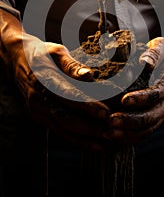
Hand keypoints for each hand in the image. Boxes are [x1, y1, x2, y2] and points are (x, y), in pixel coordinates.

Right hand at [0, 11, 111, 150]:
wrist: (17, 61)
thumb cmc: (41, 53)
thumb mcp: (56, 51)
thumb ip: (71, 65)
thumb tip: (89, 75)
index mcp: (42, 80)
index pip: (67, 96)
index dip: (86, 106)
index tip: (105, 113)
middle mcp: (38, 99)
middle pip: (66, 118)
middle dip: (91, 128)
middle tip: (113, 132)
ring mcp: (37, 111)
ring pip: (64, 130)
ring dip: (88, 138)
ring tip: (110, 142)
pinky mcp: (40, 117)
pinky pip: (61, 132)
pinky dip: (79, 140)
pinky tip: (96, 145)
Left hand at [107, 37, 163, 142]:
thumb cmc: (162, 52)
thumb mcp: (160, 47)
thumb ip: (153, 54)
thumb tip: (145, 63)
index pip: (157, 93)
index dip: (141, 98)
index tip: (124, 100)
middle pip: (152, 116)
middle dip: (130, 120)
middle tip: (110, 121)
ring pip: (148, 128)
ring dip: (128, 132)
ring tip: (108, 132)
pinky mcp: (157, 118)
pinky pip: (145, 132)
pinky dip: (130, 136)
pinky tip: (113, 136)